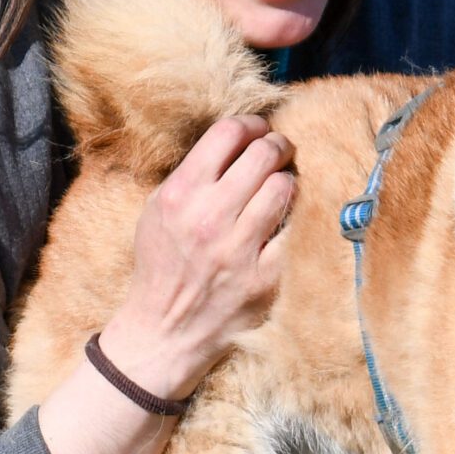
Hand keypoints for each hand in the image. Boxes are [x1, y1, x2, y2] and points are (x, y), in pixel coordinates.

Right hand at [96, 114, 295, 400]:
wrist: (165, 330)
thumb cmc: (162, 265)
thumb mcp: (157, 211)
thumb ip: (191, 174)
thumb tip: (235, 141)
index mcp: (180, 194)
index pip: (228, 133)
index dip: (251, 124)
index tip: (259, 130)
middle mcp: (210, 217)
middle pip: (263, 153)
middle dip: (277, 146)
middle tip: (280, 153)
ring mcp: (240, 249)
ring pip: (285, 187)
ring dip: (288, 181)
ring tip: (282, 188)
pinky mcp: (266, 277)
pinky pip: (297, 230)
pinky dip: (296, 219)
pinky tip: (289, 219)